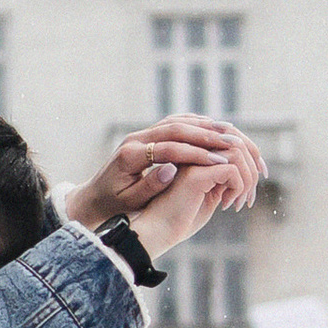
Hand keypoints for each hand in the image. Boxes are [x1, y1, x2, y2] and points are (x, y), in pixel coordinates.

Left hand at [67, 113, 263, 230]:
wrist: (93, 197)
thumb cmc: (113, 206)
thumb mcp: (129, 201)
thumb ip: (150, 185)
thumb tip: (171, 168)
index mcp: (130, 155)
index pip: (170, 148)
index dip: (197, 154)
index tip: (221, 162)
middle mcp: (136, 139)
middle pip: (176, 128)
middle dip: (207, 136)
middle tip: (234, 143)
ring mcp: (142, 134)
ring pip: (178, 122)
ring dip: (205, 127)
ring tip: (231, 136)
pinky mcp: (148, 135)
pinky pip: (176, 123)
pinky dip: (197, 125)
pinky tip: (216, 133)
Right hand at [128, 145, 257, 256]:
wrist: (157, 232)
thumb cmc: (181, 218)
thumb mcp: (210, 195)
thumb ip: (225, 180)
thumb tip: (252, 172)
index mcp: (196, 153)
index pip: (233, 141)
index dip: (252, 161)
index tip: (252, 189)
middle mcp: (194, 151)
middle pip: (239, 143)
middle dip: (253, 171)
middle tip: (249, 199)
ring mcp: (192, 159)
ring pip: (238, 153)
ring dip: (247, 180)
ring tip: (238, 203)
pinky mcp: (194, 173)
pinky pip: (231, 169)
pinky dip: (238, 187)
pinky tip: (225, 204)